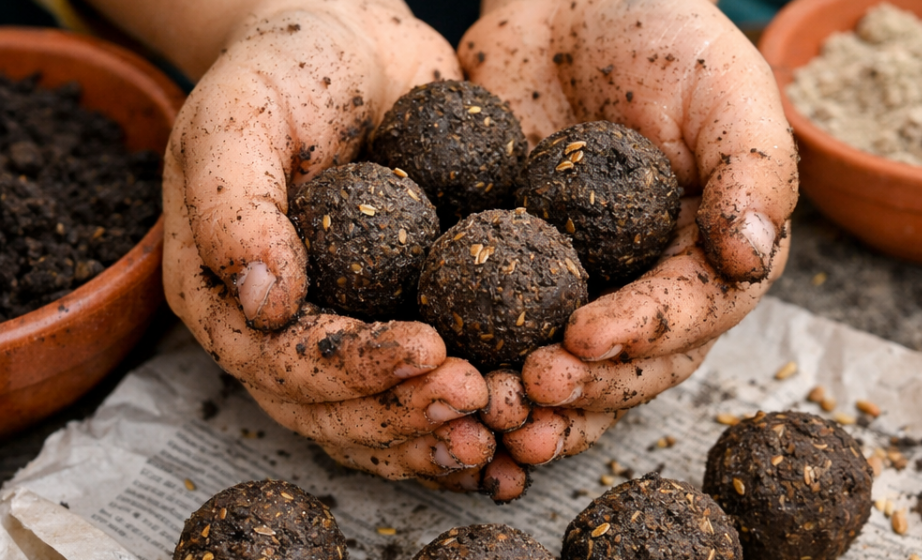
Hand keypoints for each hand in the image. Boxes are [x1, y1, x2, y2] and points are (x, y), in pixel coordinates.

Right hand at [161, 0, 494, 481]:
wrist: (350, 45)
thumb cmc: (282, 68)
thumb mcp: (238, 116)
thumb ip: (235, 205)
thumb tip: (264, 301)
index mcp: (227, 297)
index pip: (282, 360)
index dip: (351, 370)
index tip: (427, 348)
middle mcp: (283, 332)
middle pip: (332, 411)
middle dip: (405, 415)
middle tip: (478, 398)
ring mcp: (344, 330)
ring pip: (381, 416)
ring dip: (439, 431)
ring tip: (504, 420)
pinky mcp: (401, 317)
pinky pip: (425, 383)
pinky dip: (468, 409)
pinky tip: (519, 412)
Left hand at [460, 0, 797, 493]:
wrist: (566, 6)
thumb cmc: (661, 35)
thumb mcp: (725, 87)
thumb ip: (752, 170)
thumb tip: (755, 259)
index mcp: (709, 256)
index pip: (689, 314)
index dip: (642, 335)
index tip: (585, 337)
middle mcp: (646, 287)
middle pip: (627, 364)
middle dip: (582, 388)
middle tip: (529, 388)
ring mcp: (576, 286)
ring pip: (562, 368)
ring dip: (526, 402)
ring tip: (483, 410)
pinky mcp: (512, 274)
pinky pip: (494, 329)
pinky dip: (472, 362)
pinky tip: (439, 376)